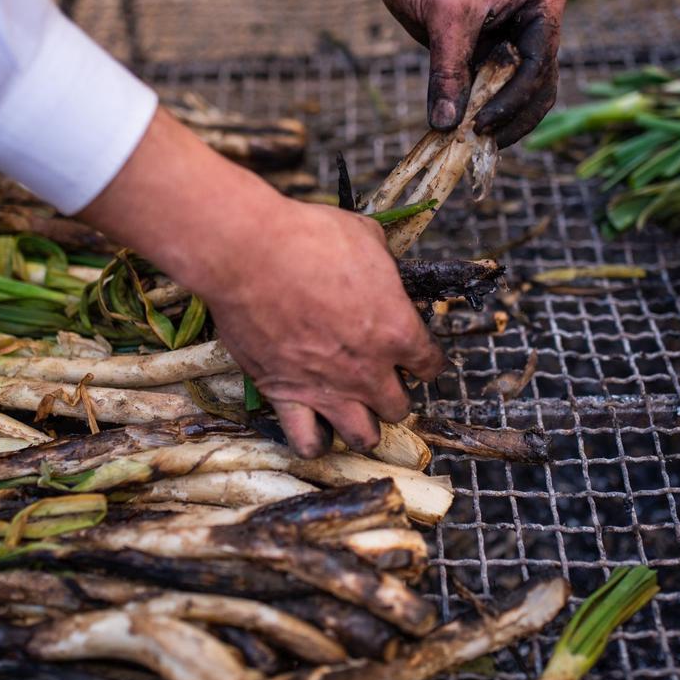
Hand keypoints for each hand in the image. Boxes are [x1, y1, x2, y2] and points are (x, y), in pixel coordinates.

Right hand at [206, 199, 446, 456]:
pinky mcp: (285, 394)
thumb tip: (383, 266)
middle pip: (398, 407)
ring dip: (363, 426)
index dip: (425, 360)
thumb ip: (384, 266)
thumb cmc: (309, 238)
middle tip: (380, 378)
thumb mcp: (367, 238)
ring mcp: (327, 389)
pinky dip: (314, 440)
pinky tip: (314, 427)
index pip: (430, 364)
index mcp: (397, 331)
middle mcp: (368, 371)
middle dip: (393, 393)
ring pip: (362, 436)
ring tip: (354, 411)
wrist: (249, 253)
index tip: (416, 356)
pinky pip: (307, 441)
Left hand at [377, 0, 566, 145]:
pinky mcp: (487, 51)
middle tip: (479, 141)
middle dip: (511, 117)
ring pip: (518, 93)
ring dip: (497, 118)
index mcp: (542, 4)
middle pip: (538, 86)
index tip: (480, 124)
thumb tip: (447, 124)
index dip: (512, 101)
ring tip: (469, 141)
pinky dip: (478, 108)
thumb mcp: (444, 16)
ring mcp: (513, 39)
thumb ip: (448, 71)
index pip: (539, 66)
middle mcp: (535, 24)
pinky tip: (460, 128)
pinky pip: (491, 89)